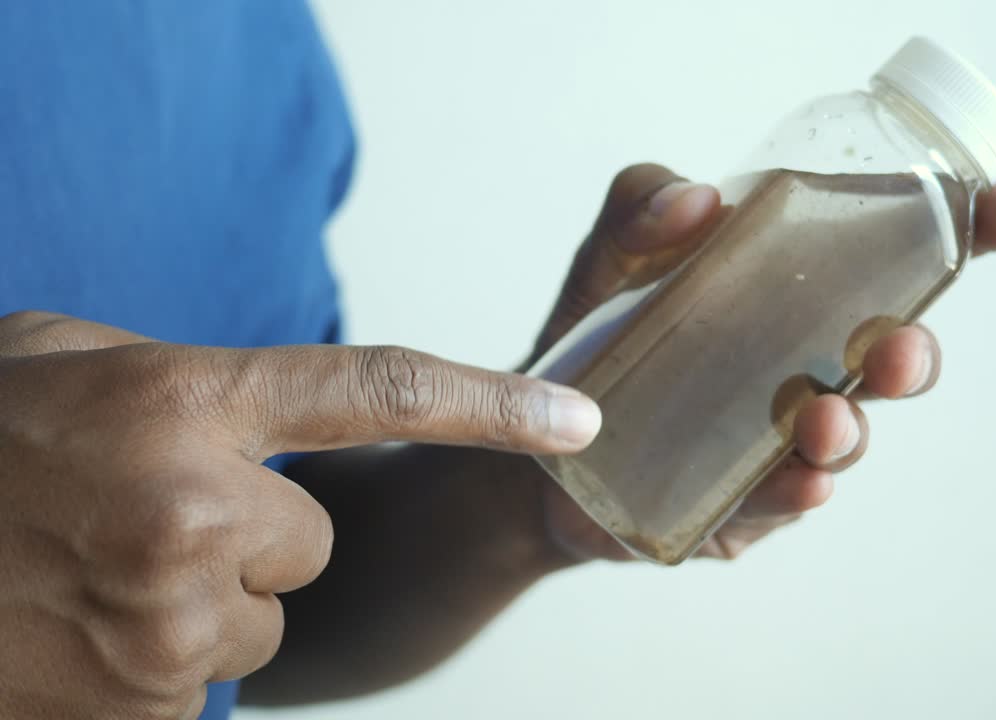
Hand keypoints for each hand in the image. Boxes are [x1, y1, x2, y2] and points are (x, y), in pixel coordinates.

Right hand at [0, 314, 598, 718]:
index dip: (493, 402)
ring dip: (200, 604)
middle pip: (311, 545)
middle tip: (147, 519)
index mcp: (183, 399)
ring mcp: (162, 622)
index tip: (577, 422)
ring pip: (260, 623)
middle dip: (252, 538)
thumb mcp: (71, 362)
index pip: (381, 389)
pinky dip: (154, 662)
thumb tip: (283, 425)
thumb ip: (191, 381)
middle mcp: (189, 509)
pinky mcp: (136, 712)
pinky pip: (198, 684)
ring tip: (99, 574)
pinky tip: (77, 628)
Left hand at [529, 164, 995, 560]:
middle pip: (895, 357)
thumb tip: (700, 198)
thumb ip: (640, 208)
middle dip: (913, 355)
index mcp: (796, 291)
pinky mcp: (744, 503)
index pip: (900, 258)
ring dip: (851, 430)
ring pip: (848, 437)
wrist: (538, 443)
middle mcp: (808, 364)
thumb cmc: (597, 336)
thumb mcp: (608, 258)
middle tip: (897, 350)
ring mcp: (782, 439)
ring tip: (824, 420)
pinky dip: (795, 492)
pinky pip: (781, 502)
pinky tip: (798, 482)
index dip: (969, 232)